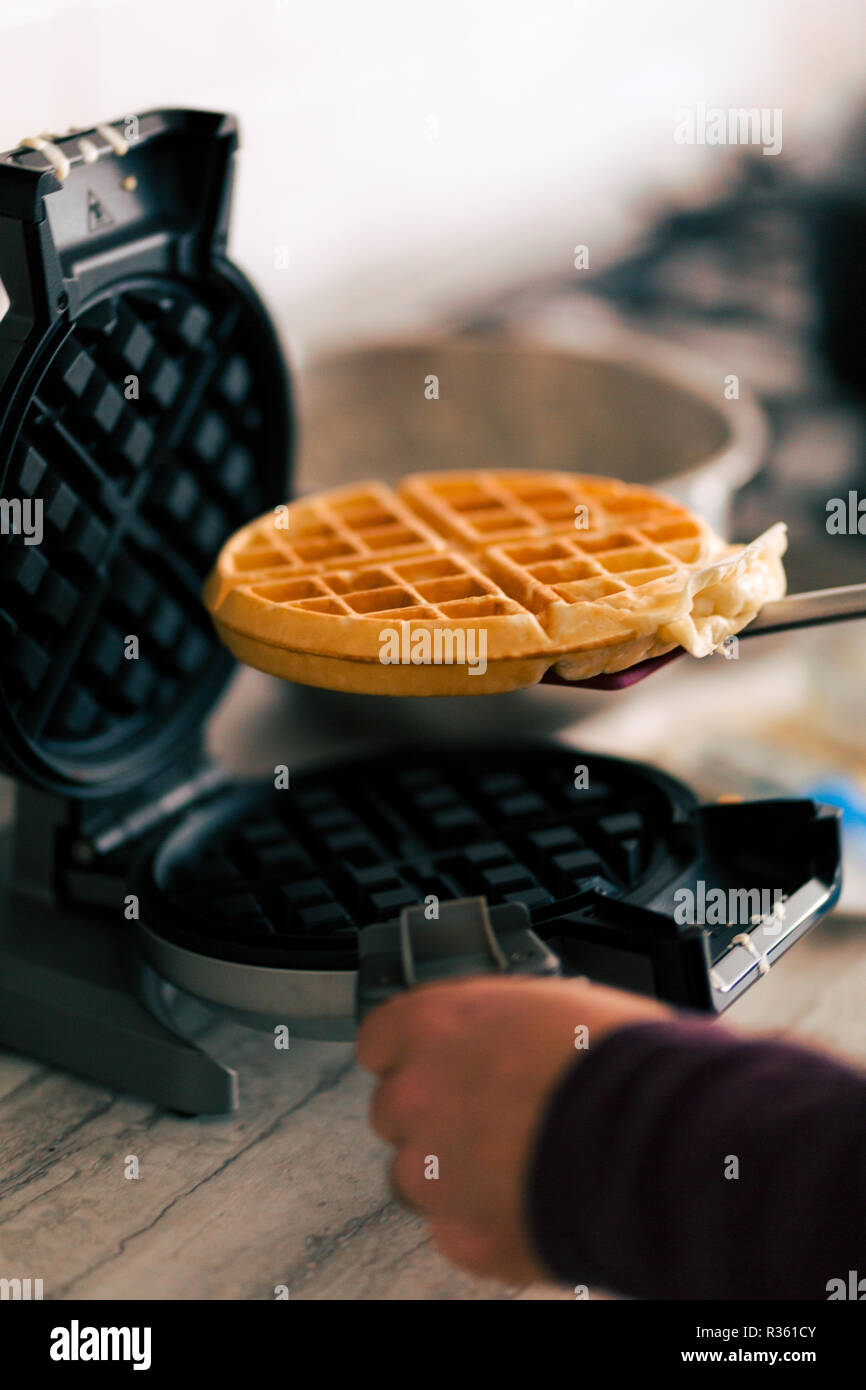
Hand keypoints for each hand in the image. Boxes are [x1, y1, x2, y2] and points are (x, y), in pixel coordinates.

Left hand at [356, 975, 669, 1283]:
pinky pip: (454, 1227)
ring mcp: (432, 1170)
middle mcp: (417, 1093)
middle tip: (494, 1117)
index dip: (413, 1054)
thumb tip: (496, 1037)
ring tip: (522, 1163)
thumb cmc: (622, 1062)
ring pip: (416, 1175)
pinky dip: (486, 1220)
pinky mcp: (462, 1234)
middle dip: (435, 1115)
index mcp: (435, 1025)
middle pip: (394, 1109)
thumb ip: (495, 1025)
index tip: (434, 1065)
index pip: (380, 1040)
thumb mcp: (548, 1004)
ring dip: (454, 1172)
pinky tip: (534, 1197)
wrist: (660, 1139)